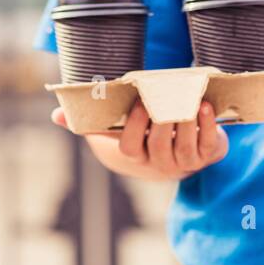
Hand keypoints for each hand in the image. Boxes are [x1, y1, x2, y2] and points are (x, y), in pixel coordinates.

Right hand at [51, 99, 228, 180]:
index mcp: (135, 155)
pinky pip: (207, 144)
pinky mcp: (204, 156)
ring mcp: (182, 162)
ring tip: (190, 102)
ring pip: (185, 146)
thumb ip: (90, 122)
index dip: (136, 127)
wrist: (178, 154)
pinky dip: (208, 125)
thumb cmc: (143, 134)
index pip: (130, 146)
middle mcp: (158, 163)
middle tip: (166, 101)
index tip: (141, 104)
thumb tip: (56, 114)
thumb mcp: (117, 131)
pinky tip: (206, 106)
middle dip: (163, 124)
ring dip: (188, 124)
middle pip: (159, 146)